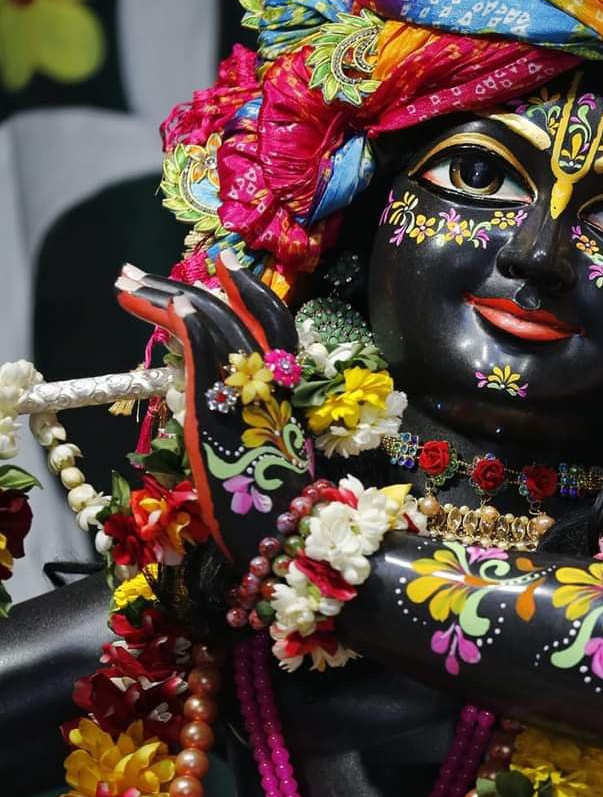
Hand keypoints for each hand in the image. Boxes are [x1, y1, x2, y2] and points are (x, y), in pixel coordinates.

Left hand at [115, 253, 311, 567]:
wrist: (285, 532)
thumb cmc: (274, 509)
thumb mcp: (261, 453)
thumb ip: (240, 418)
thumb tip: (203, 401)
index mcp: (285, 391)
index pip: (273, 323)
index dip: (249, 290)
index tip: (223, 264)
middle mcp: (272, 380)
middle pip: (236, 310)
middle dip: (182, 285)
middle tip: (140, 271)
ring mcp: (248, 386)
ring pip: (210, 318)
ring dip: (162, 294)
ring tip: (124, 282)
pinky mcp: (219, 400)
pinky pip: (201, 343)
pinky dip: (181, 317)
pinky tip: (156, 304)